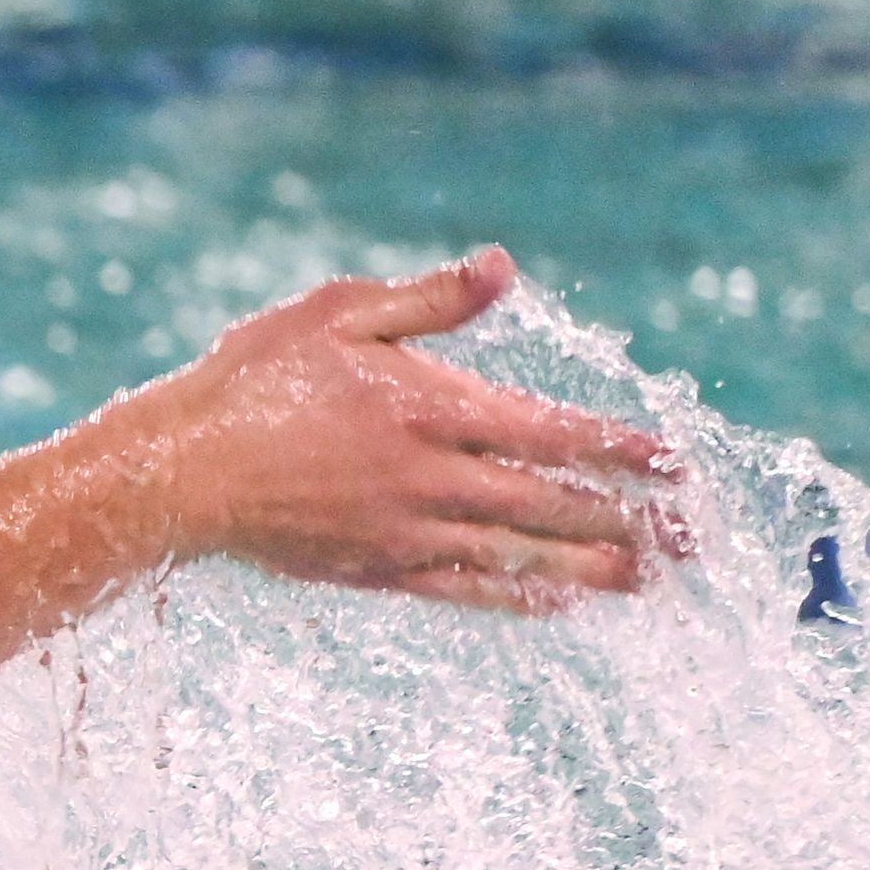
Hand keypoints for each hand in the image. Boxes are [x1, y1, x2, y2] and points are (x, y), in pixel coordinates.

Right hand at [120, 247, 674, 613]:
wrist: (180, 472)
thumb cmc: (254, 380)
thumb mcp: (337, 313)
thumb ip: (428, 301)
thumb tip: (502, 267)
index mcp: (432, 407)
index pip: (551, 432)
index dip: (618, 449)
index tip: (671, 463)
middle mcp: (432, 477)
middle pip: (551, 503)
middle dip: (627, 518)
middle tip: (689, 536)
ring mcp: (407, 531)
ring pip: (520, 554)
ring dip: (590, 567)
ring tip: (646, 581)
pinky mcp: (376, 570)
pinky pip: (463, 590)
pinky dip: (516, 596)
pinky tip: (556, 603)